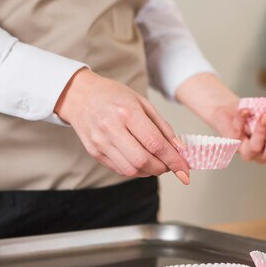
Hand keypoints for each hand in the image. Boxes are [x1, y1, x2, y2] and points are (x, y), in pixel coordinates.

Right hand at [54, 68, 189, 183]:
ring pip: (131, 170)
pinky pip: (120, 169)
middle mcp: (111, 129)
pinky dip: (136, 170)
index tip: (185, 170)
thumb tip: (179, 149)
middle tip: (171, 164)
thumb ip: (162, 126)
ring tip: (157, 162)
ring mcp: (100, 142)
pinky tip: (142, 161)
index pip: (155, 143)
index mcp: (127, 112)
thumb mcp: (142, 102)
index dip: (173, 160)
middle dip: (163, 167)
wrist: (80, 96)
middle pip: (143, 160)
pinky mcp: (94, 152)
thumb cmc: (112, 95)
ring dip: (150, 171)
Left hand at [175, 73, 265, 172]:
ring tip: (265, 116)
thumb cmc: (262, 116)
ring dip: (261, 131)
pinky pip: (237, 133)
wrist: (237, 111)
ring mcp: (248, 150)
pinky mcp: (233, 141)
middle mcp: (264, 154)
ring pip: (255, 147)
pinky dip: (242, 121)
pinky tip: (246, 111)